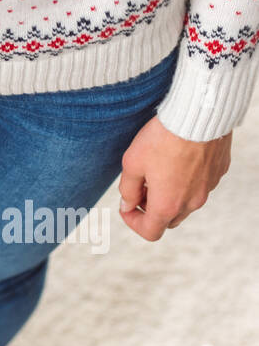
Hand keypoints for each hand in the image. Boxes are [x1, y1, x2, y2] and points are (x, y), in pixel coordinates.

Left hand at [118, 116, 230, 240]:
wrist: (200, 113)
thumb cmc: (162, 138)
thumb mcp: (132, 163)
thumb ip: (127, 189)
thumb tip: (127, 204)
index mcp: (168, 205)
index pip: (150, 231)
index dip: (133, 222)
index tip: (126, 207)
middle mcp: (191, 202)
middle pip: (168, 220)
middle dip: (151, 210)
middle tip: (140, 188)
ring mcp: (208, 187)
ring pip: (186, 203)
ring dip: (170, 196)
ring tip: (158, 172)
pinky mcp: (219, 171)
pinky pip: (200, 185)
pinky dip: (186, 182)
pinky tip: (177, 161)